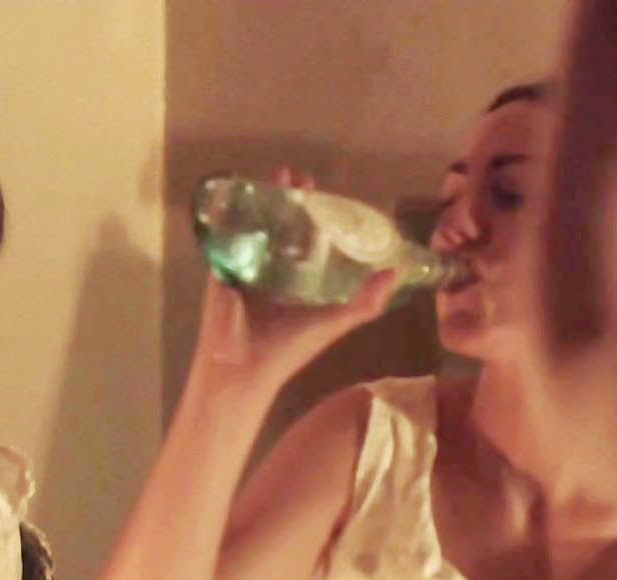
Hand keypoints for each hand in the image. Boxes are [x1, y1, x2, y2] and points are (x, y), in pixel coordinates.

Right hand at [193, 165, 396, 386]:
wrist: (242, 368)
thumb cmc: (287, 350)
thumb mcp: (332, 324)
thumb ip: (364, 304)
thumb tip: (395, 273)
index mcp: (296, 286)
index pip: (309, 244)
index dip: (320, 221)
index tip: (330, 197)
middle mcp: (272, 273)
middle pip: (283, 229)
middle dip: (293, 202)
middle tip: (303, 177)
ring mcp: (245, 267)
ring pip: (257, 226)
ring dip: (267, 199)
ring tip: (280, 173)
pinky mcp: (221, 264)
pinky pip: (227, 232)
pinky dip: (233, 211)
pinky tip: (244, 186)